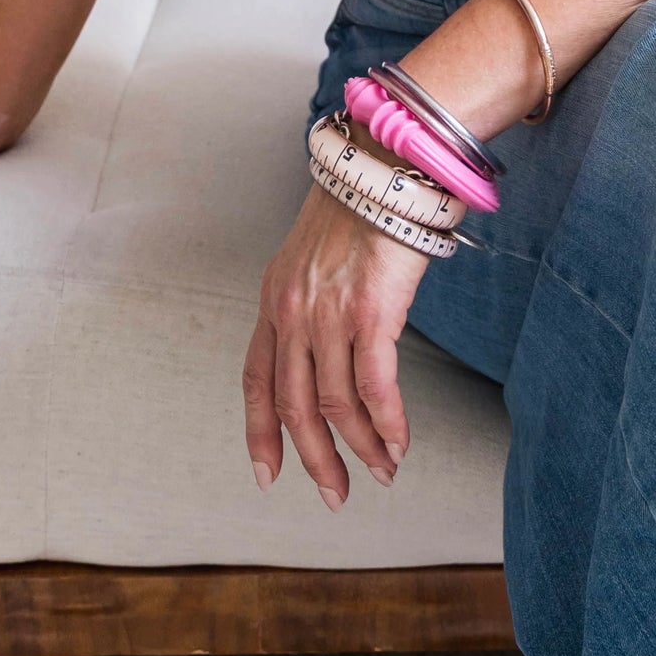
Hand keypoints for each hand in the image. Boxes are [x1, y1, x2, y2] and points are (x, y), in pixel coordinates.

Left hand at [243, 161, 428, 508]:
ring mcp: (328, 314)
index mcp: (275, 297)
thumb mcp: (316, 252)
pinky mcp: (371, 313)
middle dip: (314, 459)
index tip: (266, 473)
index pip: (256, 378)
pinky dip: (388, 424)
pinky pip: (375, 388)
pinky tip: (400, 442)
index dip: (259, 431)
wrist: (386, 163)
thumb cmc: (363, 202)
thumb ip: (315, 298)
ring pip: (336, 405)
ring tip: (382, 470)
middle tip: (335, 493)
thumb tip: (337, 343)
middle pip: (293, 405)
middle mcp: (293, 311)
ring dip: (362, 448)